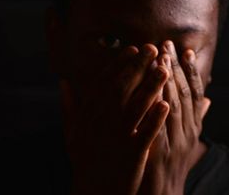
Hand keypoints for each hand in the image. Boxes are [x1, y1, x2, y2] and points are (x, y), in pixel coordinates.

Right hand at [60, 44, 169, 194]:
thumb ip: (70, 107)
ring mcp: (116, 139)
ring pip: (135, 107)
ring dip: (150, 87)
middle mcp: (101, 124)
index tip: (132, 49)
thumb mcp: (72, 133)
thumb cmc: (86, 160)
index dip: (119, 64)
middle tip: (152, 47)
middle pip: (121, 89)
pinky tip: (166, 104)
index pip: (104, 84)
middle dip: (137, 67)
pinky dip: (155, 119)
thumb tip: (63, 82)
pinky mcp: (131, 155)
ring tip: (164, 69)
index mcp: (89, 116)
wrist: (95, 193)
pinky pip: (145, 134)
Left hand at [138, 40, 210, 194]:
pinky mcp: (159, 154)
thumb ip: (197, 118)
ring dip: (167, 81)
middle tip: (166, 44)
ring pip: (173, 106)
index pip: (195, 95)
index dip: (191, 72)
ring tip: (159, 59)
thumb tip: (210, 98)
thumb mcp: (188, 141)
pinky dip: (156, 108)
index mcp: (193, 128)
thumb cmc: (172, 164)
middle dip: (175, 68)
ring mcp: (175, 144)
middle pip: (183, 94)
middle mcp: (188, 133)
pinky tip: (152, 91)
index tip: (185, 51)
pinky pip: (157, 126)